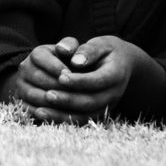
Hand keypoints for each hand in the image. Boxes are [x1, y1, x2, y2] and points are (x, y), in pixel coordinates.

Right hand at [1, 37, 97, 123]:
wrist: (55, 81)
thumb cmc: (68, 64)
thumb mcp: (69, 51)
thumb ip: (70, 45)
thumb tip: (64, 50)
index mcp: (36, 54)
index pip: (41, 57)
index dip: (56, 67)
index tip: (71, 75)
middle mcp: (25, 68)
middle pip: (38, 78)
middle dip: (56, 86)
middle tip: (73, 93)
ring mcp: (21, 86)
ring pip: (33, 95)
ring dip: (51, 101)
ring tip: (68, 105)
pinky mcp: (22, 102)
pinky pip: (30, 110)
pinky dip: (45, 114)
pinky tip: (61, 116)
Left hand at [39, 35, 164, 120]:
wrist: (123, 64)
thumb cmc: (107, 51)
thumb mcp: (101, 44)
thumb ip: (88, 50)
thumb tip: (76, 61)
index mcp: (116, 74)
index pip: (98, 80)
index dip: (80, 80)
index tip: (61, 77)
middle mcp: (114, 93)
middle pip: (92, 101)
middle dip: (69, 99)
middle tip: (48, 95)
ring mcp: (107, 105)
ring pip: (86, 115)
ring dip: (63, 114)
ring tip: (41, 110)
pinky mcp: (98, 112)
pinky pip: (81, 120)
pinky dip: (63, 120)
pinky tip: (44, 115)